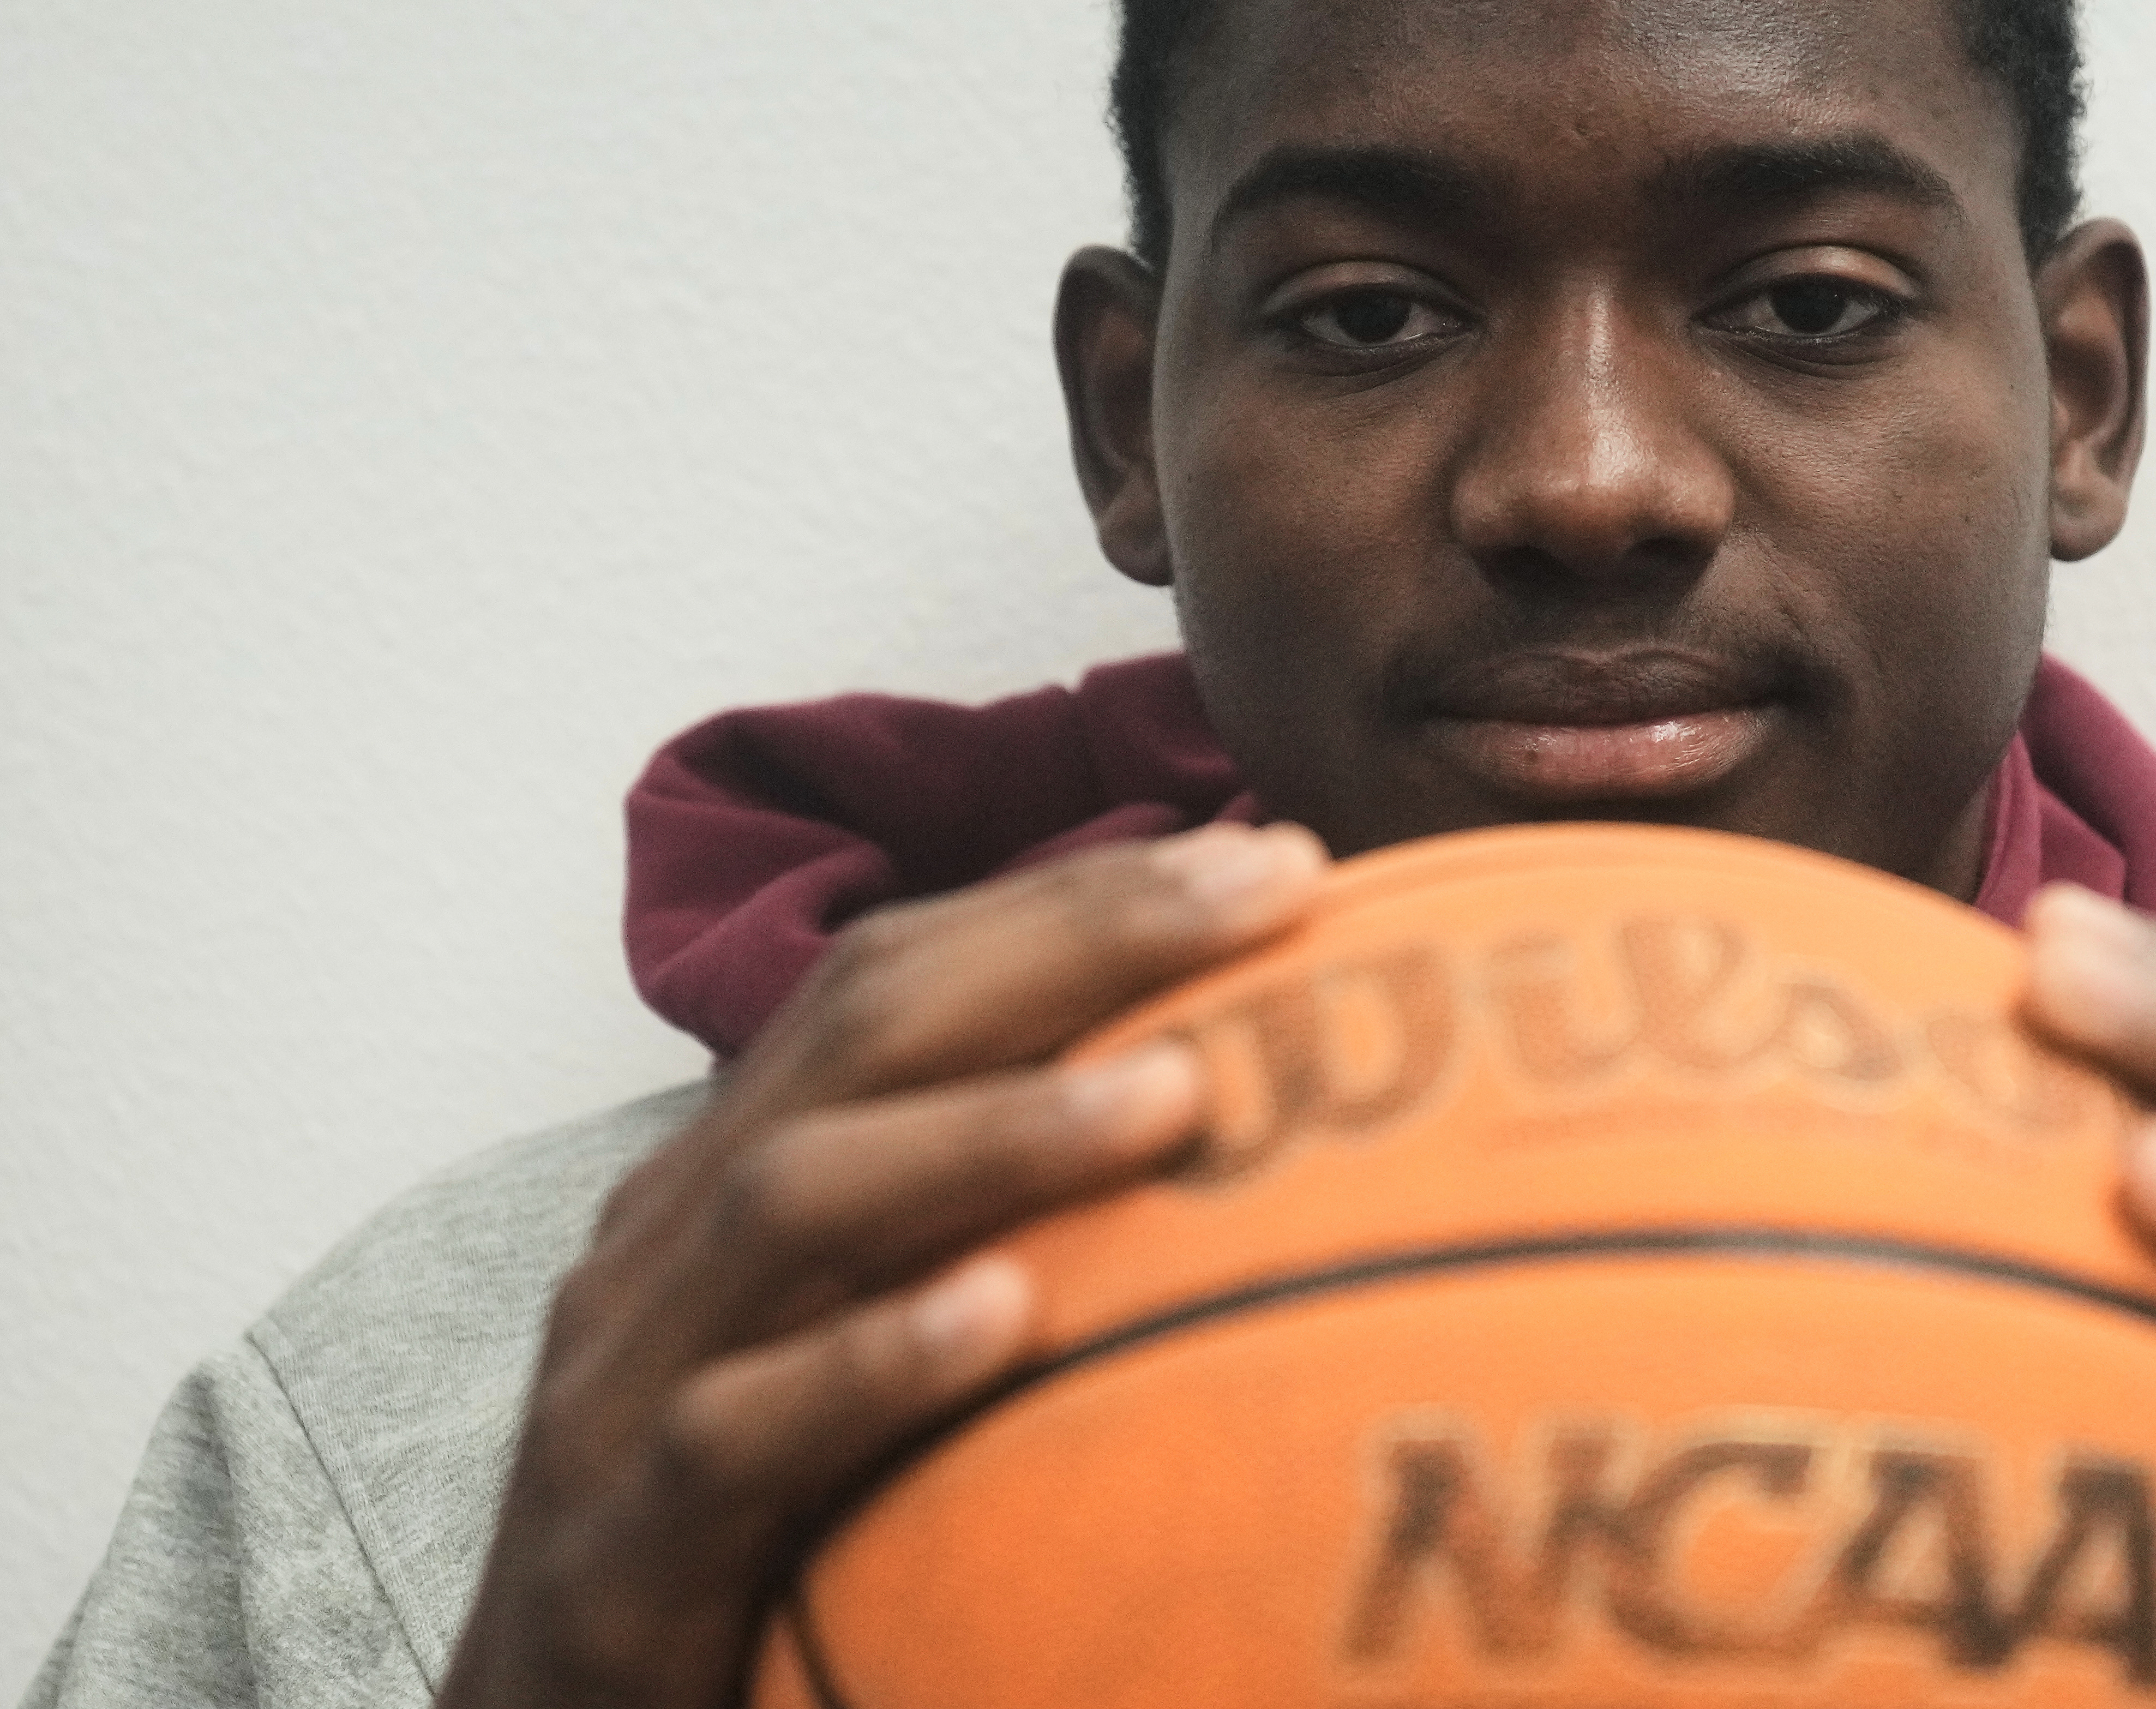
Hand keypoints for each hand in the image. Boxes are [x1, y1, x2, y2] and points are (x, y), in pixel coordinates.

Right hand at [438, 822, 1326, 1708]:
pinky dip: (870, 1362)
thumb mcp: (875, 1348)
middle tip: (1265, 897)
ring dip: (999, 1134)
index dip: (1082, 902)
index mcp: (737, 1176)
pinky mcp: (618, 1551)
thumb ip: (1006, 1229)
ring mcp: (627, 1388)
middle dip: (1076, 945)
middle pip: (866, 1031)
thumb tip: (1238, 1126)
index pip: (902, 977)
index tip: (1279, 862)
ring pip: (798, 1202)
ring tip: (1178, 1090)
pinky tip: (1005, 1317)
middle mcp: (674, 1243)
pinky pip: (738, 1436)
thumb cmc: (758, 1531)